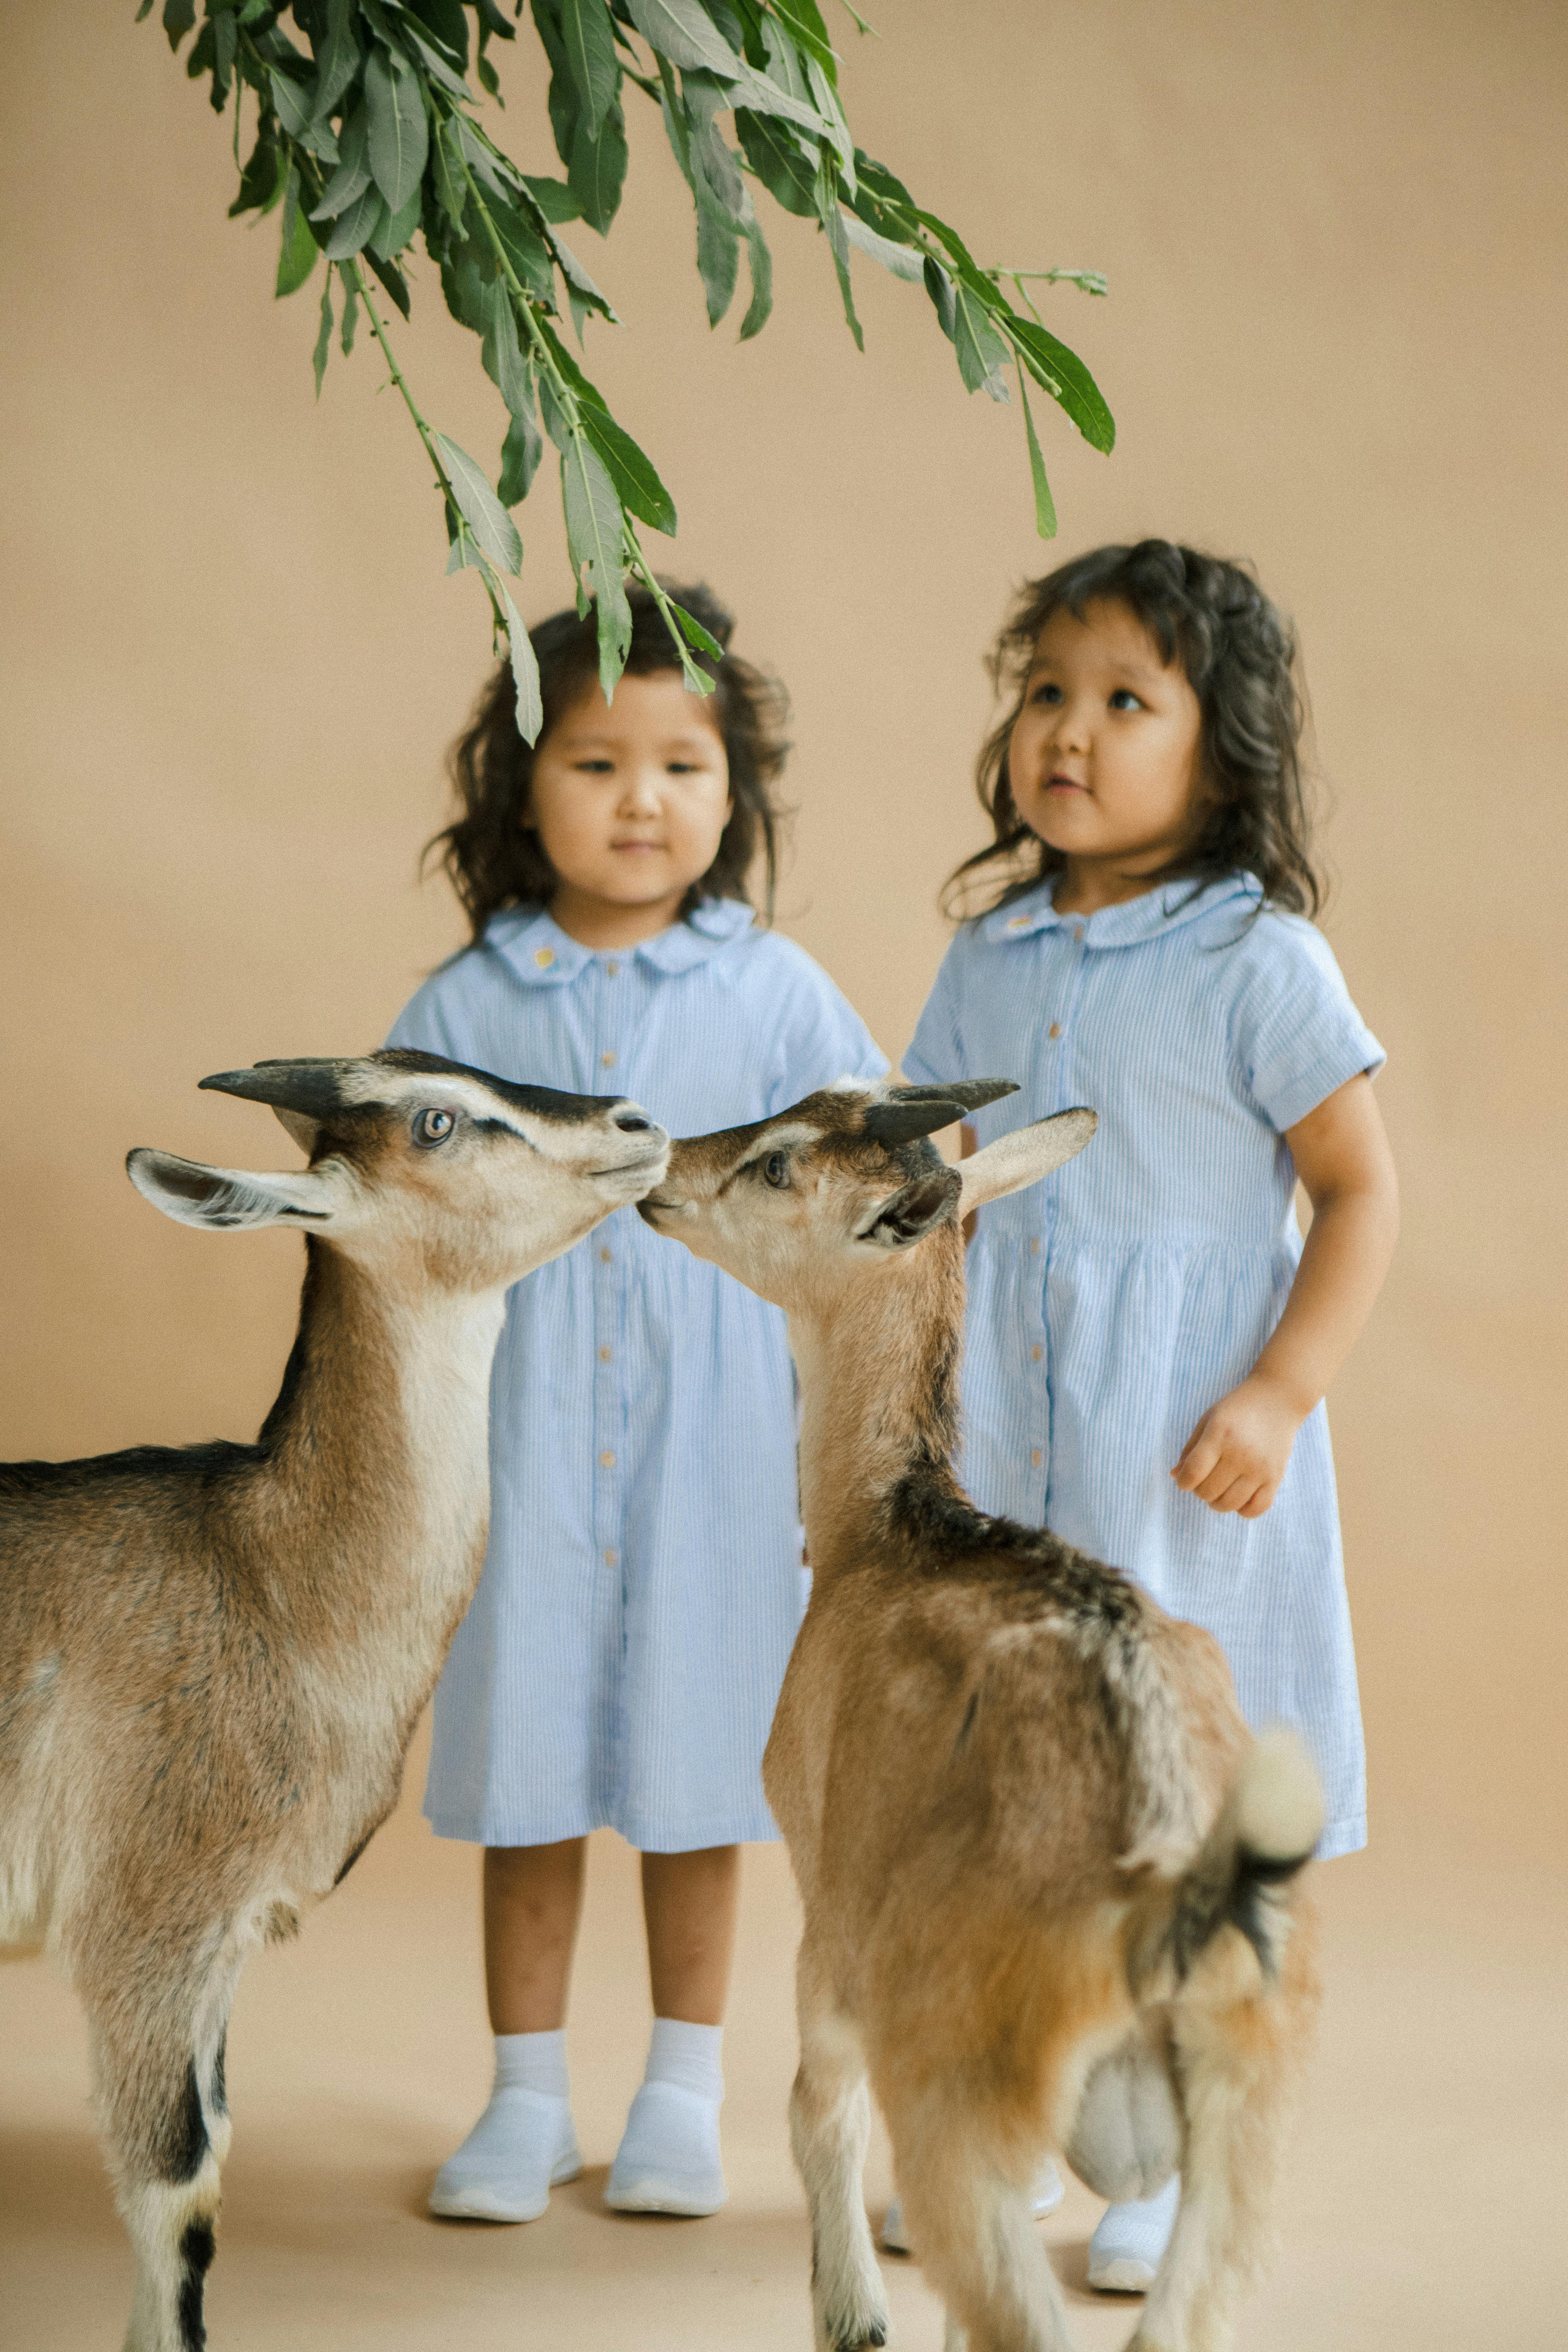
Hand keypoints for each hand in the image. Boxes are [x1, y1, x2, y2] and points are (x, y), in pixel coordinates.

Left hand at [1172, 1375, 1306, 1517]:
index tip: (1185, 1479)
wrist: (1277, 1400)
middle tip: (1204, 1479)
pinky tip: (1238, 1496)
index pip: (1193, 1473)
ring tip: (1219, 1488)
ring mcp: (1260, 1468)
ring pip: (1229, 1504)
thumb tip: (1175, 1476)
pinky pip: (1256, 1509)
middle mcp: (1241, 1453)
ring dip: (1217, 1502)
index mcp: (1219, 1436)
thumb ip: (1190, 1449)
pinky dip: (1242, 1510)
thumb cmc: (1236, 1410)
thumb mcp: (1207, 1420)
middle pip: (1208, 1492)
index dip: (1183, 1482)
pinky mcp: (1276, 1477)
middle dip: (1199, 1490)